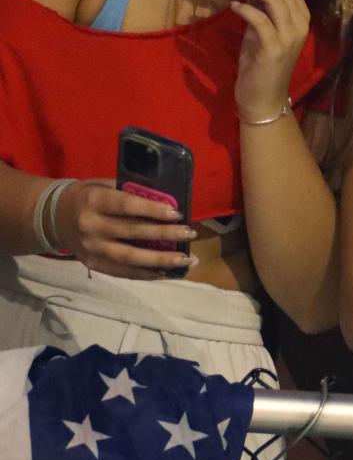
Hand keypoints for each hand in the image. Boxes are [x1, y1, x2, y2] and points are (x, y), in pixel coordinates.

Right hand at [51, 178, 197, 277]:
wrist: (54, 216)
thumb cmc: (89, 196)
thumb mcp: (105, 185)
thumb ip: (130, 192)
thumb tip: (167, 200)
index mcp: (94, 202)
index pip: (127, 206)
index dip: (152, 210)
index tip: (177, 213)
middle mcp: (91, 226)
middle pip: (132, 233)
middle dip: (165, 234)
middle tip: (190, 233)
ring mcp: (91, 249)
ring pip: (129, 258)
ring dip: (161, 260)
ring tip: (186, 259)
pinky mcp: (92, 264)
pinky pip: (122, 272)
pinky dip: (146, 273)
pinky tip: (166, 272)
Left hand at [222, 0, 311, 118]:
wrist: (263, 98)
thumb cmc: (260, 62)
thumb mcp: (260, 28)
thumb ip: (259, 5)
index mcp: (300, 13)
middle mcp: (300, 21)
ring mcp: (289, 34)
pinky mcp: (275, 48)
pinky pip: (261, 19)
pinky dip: (246, 8)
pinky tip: (233, 5)